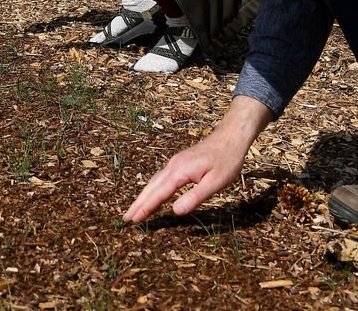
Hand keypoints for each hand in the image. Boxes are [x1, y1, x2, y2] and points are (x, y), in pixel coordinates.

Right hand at [123, 131, 246, 221]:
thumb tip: (175, 212)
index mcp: (180, 171)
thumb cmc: (227, 160)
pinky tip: (152, 194)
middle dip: (138, 203)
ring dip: (144, 196)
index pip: (159, 194)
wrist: (231, 136)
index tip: (133, 220)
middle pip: (151, 187)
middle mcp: (173, 166)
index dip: (146, 208)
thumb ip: (195, 197)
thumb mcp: (215, 183)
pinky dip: (152, 189)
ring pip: (154, 182)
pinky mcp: (180, 163)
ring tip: (135, 210)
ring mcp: (175, 163)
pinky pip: (161, 178)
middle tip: (126, 218)